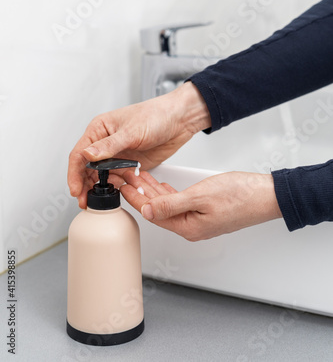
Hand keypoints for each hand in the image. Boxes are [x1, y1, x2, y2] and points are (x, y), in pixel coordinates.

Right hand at [68, 83, 210, 207]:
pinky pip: (119, 179)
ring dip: (100, 188)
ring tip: (99, 200)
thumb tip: (87, 154)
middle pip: (87, 168)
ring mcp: (118, 154)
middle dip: (84, 185)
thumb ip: (109, 145)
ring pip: (101, 176)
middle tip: (85, 201)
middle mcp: (106, 143)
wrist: (180, 119)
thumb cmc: (157, 114)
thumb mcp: (132, 130)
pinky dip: (117, 187)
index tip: (76, 190)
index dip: (75, 174)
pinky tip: (118, 192)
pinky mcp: (131, 164)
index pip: (79, 153)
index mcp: (100, 129)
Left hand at [120, 170, 281, 240]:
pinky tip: (160, 184)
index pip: (152, 213)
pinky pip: (179, 201)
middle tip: (125, 176)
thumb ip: (171, 204)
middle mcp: (191, 226)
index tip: (122, 186)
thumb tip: (147, 210)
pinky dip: (166, 191)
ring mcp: (198, 219)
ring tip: (137, 176)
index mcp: (188, 227)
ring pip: (167, 204)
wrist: (266, 195)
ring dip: (151, 190)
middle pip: (157, 209)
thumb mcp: (201, 196)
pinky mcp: (205, 211)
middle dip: (139, 192)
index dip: (135, 198)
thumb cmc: (241, 196)